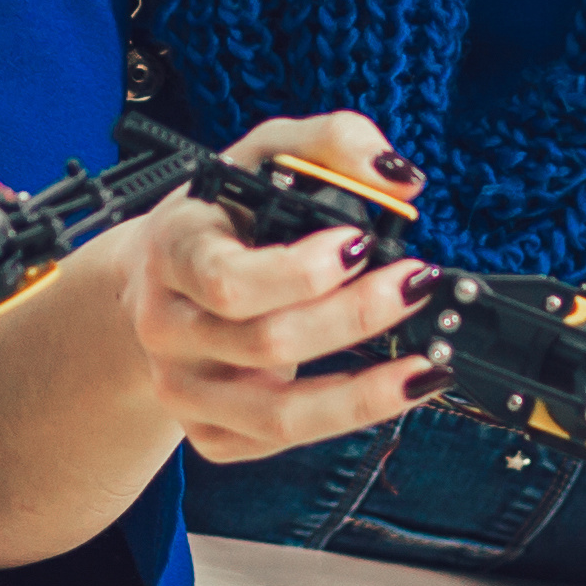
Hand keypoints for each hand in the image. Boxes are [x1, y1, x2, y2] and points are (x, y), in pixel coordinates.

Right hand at [119, 111, 446, 465]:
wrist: (158, 279)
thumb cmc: (221, 215)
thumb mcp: (264, 154)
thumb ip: (332, 143)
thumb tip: (397, 179)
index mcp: (173, 252)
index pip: (228, 279)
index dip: (301, 271)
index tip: (360, 243)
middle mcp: (167, 326)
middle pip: (266, 343)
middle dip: (356, 317)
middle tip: (417, 284)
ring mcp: (183, 388)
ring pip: (278, 415)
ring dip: (365, 394)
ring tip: (426, 366)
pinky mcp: (207, 432)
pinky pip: (279, 442)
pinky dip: (345, 421)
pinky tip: (389, 389)